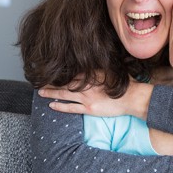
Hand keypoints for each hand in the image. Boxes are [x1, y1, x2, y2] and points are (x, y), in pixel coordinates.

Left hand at [38, 74, 152, 118]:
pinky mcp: (89, 109)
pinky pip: (71, 108)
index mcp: (92, 74)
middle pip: (64, 82)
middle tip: (40, 81)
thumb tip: (92, 63)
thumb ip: (100, 68)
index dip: (60, 73)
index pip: (72, 72)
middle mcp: (87, 85)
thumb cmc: (126, 84)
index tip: (51, 71)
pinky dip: (60, 106)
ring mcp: (86, 98)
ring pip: (64, 94)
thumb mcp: (112, 71)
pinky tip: (51, 105)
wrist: (133, 98)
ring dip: (51, 93)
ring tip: (41, 92)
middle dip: (51, 82)